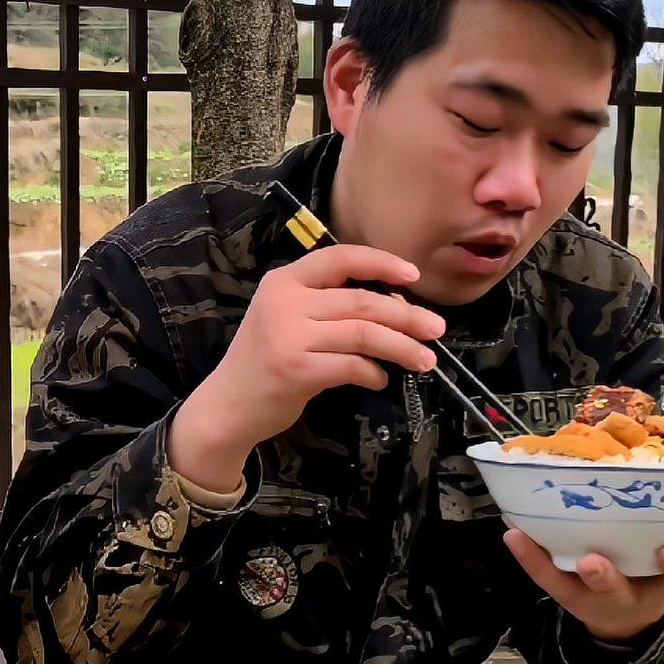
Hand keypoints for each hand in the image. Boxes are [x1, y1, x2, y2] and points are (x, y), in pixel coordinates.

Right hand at [170, 244, 444, 490]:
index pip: (339, 258)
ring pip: (364, 333)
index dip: (381, 262)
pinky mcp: (297, 371)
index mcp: (283, 281)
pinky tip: (380, 379)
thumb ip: (328, 306)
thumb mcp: (286, 318)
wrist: (227, 405)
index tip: (413, 276)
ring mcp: (288, 337)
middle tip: (436, 329)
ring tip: (425, 359)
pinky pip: (352, 366)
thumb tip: (395, 307)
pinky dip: (374, 373)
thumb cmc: (263, 361)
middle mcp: (284, 303)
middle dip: (407, 315)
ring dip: (401, 347)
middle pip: (361, 300)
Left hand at [503, 529, 663, 641]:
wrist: (630, 613)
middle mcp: (628, 596)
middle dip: (603, 576)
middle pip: (615, 591)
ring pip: (568, 586)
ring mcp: (591, 596)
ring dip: (545, 562)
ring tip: (523, 537)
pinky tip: (512, 531)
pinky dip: (527, 553)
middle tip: (592, 562)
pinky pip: (544, 575)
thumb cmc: (658, 568)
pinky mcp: (565, 592)